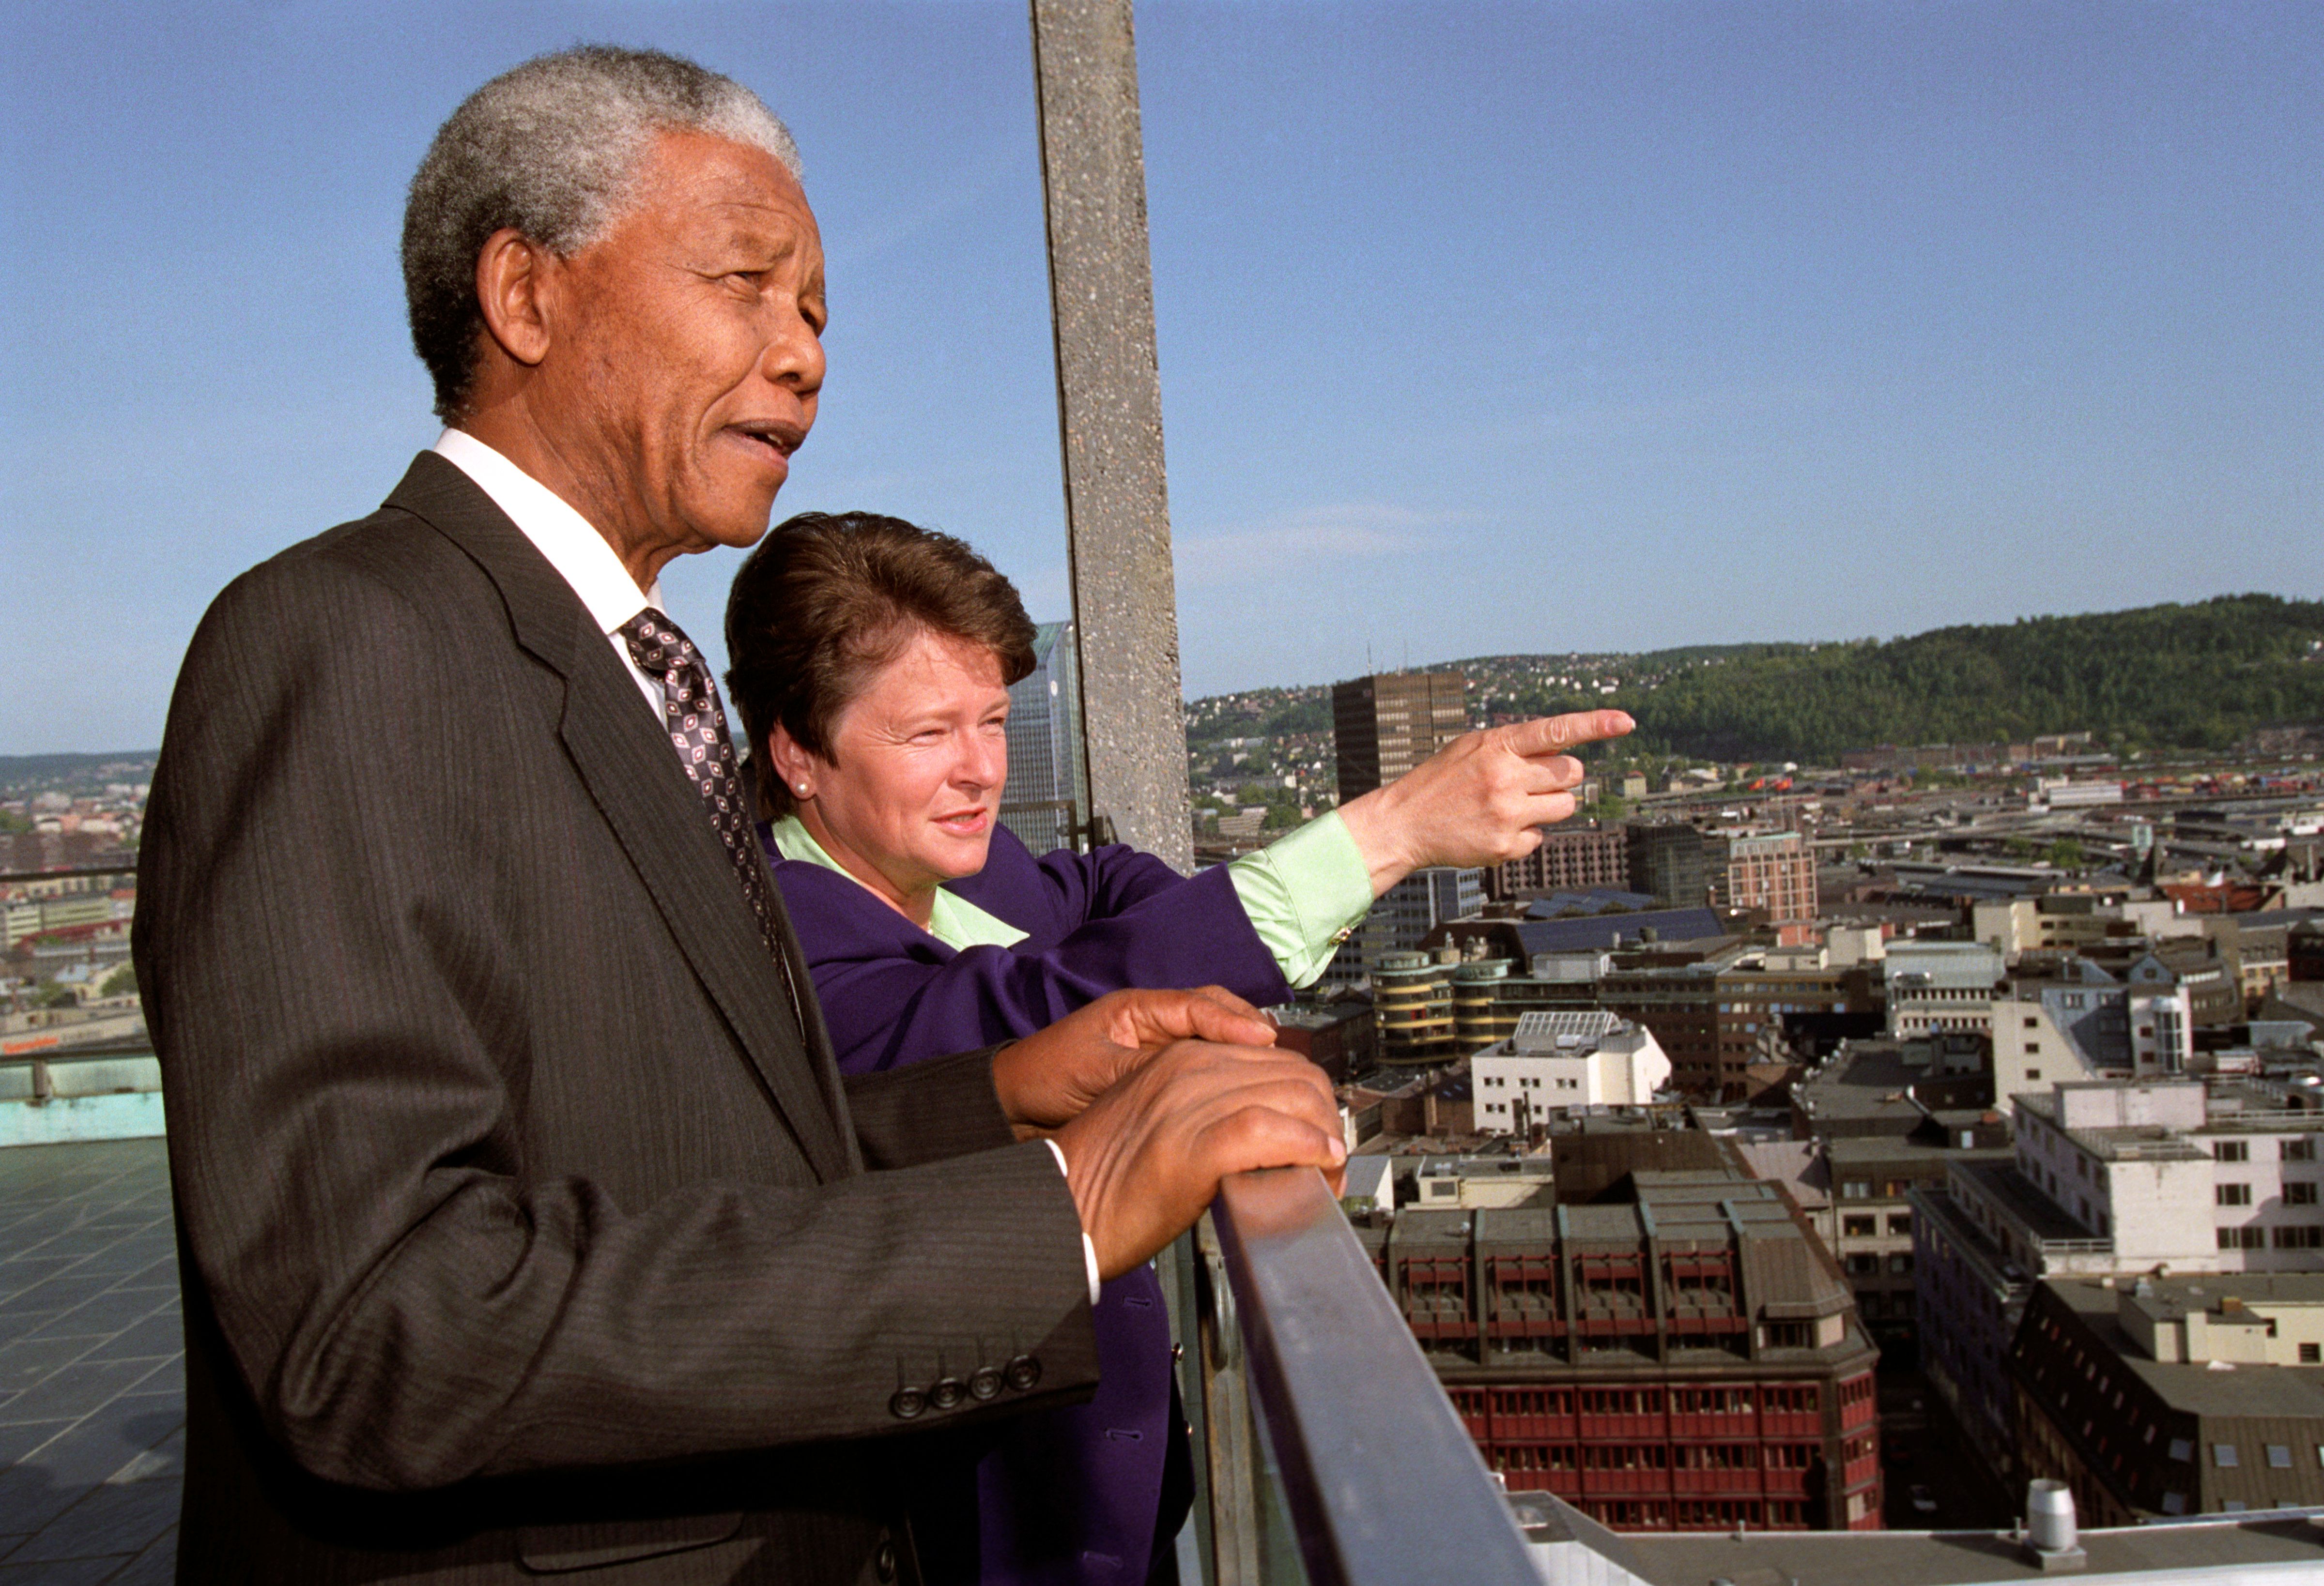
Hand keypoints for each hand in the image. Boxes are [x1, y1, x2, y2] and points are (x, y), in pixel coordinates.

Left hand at [991, 986, 1277, 1131]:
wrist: (1016, 1103)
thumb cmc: (1046, 1075)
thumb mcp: (1095, 1070)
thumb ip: (1142, 1069)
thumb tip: (1189, 1076)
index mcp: (1138, 1008)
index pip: (1197, 1005)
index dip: (1233, 1021)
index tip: (1262, 1039)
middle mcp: (1155, 1022)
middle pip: (1216, 1013)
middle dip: (1249, 1029)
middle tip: (1278, 1053)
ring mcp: (1159, 1046)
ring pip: (1213, 1040)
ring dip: (1242, 1052)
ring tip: (1273, 1070)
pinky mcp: (1160, 1073)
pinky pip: (1201, 1067)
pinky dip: (1225, 1074)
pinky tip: (1243, 1091)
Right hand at [1054, 1040, 1346, 1278]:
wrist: (1059, 1208)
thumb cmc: (1105, 1179)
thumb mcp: (1159, 1121)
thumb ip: (1205, 1109)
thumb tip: (1264, 1127)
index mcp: (1180, 1058)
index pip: (1275, 1058)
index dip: (1309, 1098)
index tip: (1318, 1133)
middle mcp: (1187, 1071)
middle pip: (1294, 1074)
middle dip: (1324, 1117)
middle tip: (1330, 1161)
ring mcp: (1189, 1105)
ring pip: (1290, 1096)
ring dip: (1324, 1138)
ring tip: (1327, 1174)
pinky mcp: (1192, 1147)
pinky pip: (1270, 1130)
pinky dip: (1306, 1146)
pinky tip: (1318, 1165)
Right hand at [1335, 709, 1633, 893]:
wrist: (1403, 824)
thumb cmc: (1441, 782)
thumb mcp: (1472, 749)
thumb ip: (1514, 746)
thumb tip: (1562, 750)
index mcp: (1497, 746)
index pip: (1555, 730)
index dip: (1595, 725)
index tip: (1626, 722)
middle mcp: (1505, 778)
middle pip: (1572, 773)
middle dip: (1560, 777)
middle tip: (1531, 782)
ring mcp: (1507, 814)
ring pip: (1565, 806)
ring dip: (1548, 805)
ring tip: (1512, 805)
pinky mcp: (1506, 846)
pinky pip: (1541, 837)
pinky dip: (1525, 834)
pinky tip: (1495, 828)